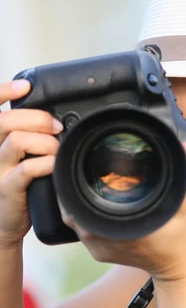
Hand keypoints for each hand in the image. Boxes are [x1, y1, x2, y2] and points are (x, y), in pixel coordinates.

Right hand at [0, 80, 62, 248]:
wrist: (4, 221)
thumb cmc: (19, 184)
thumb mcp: (21, 156)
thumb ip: (30, 136)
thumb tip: (58, 120)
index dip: (3, 92)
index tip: (25, 85)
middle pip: (6, 120)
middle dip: (37, 118)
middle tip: (56, 127)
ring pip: (16, 140)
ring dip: (44, 141)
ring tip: (56, 149)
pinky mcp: (7, 187)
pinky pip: (26, 169)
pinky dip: (45, 163)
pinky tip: (53, 166)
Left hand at [59, 142, 185, 280]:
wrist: (179, 267)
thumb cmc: (183, 238)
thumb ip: (185, 175)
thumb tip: (182, 145)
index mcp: (121, 231)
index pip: (80, 207)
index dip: (71, 187)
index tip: (73, 166)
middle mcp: (105, 243)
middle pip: (71, 212)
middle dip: (69, 190)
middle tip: (74, 166)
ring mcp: (100, 250)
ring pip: (73, 221)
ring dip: (73, 202)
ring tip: (77, 179)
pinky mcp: (100, 253)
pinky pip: (82, 229)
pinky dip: (81, 213)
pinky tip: (87, 199)